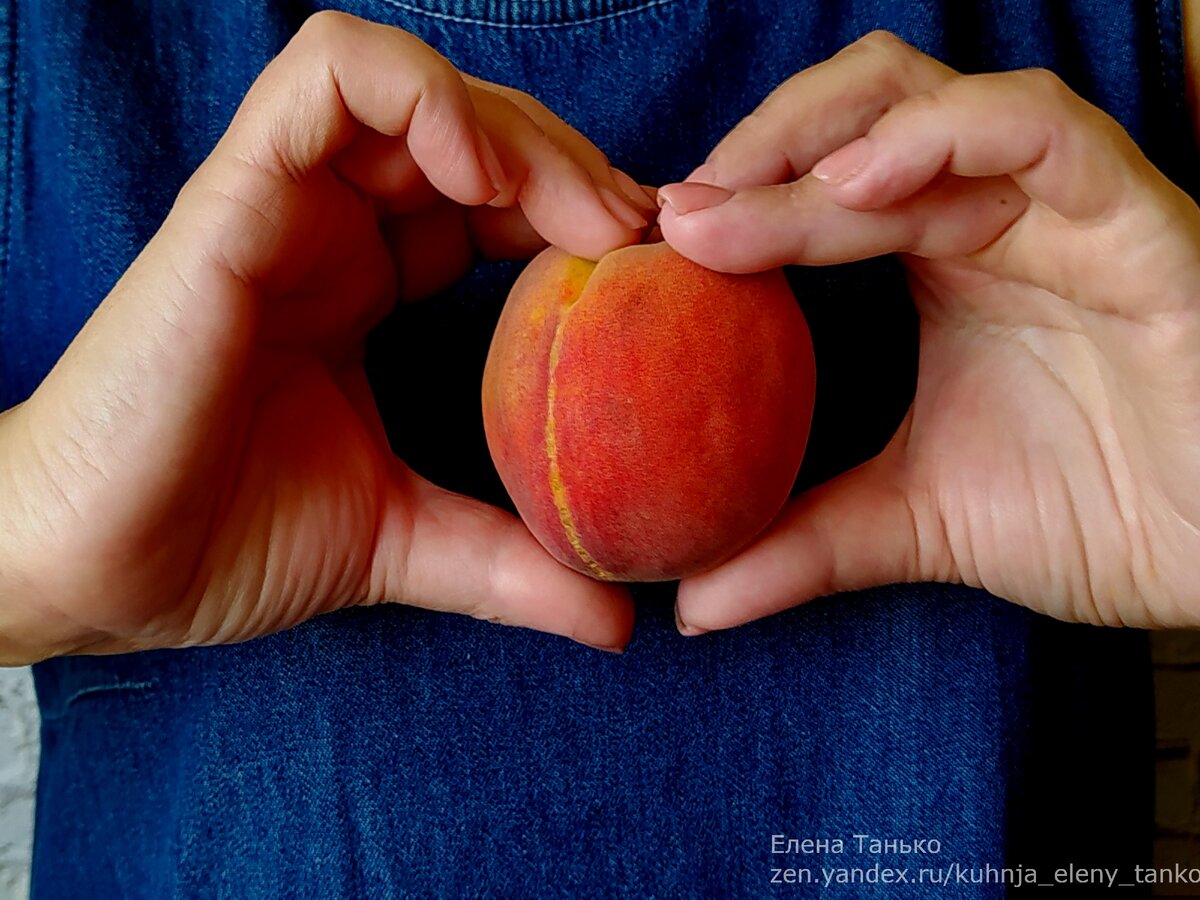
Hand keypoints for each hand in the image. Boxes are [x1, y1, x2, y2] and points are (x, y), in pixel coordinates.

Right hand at [0, 11, 654, 663]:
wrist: (99, 569)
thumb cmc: (226, 540)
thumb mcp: (405, 542)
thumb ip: (511, 564)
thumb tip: (622, 621)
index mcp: (366, 284)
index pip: (497, 205)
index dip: (580, 216)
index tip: (650, 273)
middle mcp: (332, 228)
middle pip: (477, 134)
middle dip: (574, 166)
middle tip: (641, 238)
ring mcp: (286, 201)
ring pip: (417, 85)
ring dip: (519, 128)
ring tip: (583, 213)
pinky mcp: (239, 194)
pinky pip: (332, 79)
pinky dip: (426, 101)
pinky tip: (487, 180)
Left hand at [659, 31, 1199, 630]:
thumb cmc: (1099, 511)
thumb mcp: (918, 521)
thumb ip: (806, 544)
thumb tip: (691, 604)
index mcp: (937, 260)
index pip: (817, 182)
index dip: (733, 199)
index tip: (652, 250)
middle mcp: (989, 215)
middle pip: (852, 124)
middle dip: (754, 158)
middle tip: (672, 217)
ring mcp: (1058, 204)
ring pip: (924, 108)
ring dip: (816, 141)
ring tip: (730, 198)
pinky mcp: (1133, 214)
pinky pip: (1039, 128)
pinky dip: (943, 135)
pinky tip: (855, 180)